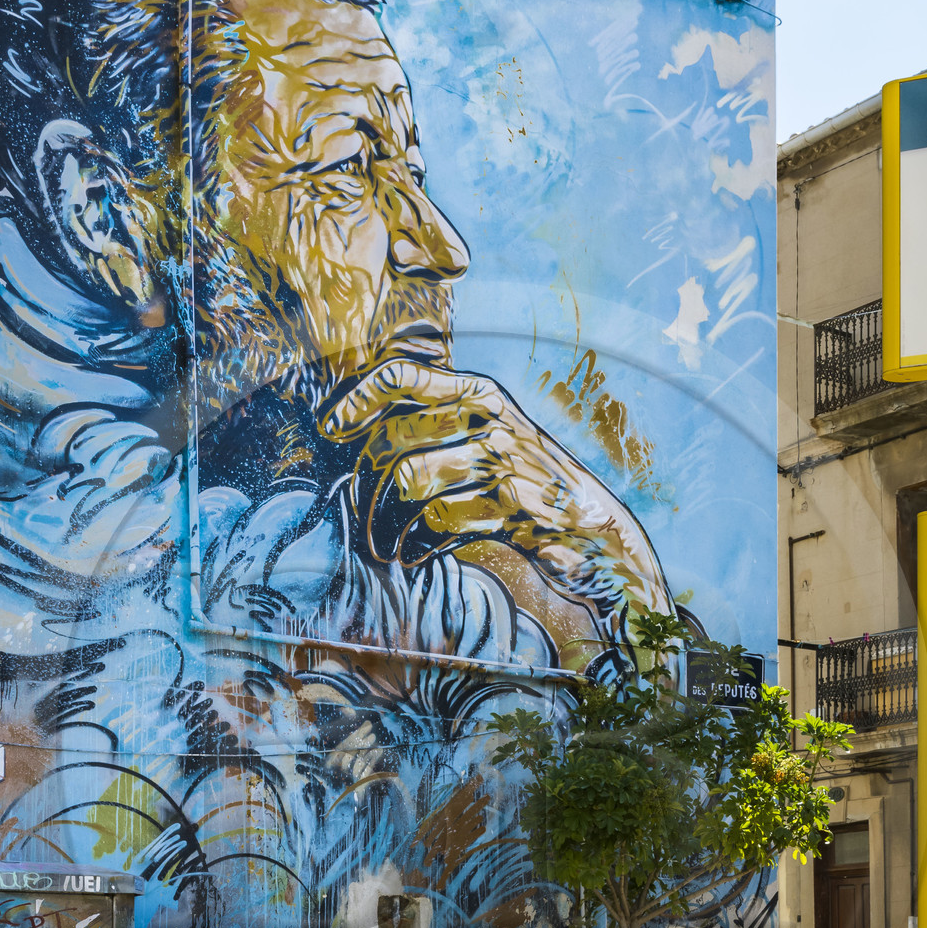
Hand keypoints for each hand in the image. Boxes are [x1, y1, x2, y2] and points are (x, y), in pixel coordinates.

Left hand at [318, 356, 673, 665]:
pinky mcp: (511, 506)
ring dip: (386, 526)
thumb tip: (356, 442)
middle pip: (392, 439)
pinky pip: (438, 523)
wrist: (596, 532)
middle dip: (365, 490)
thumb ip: (438, 427)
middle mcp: (490, 417)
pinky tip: (422, 554)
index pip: (403, 374)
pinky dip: (420, 547)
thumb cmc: (527, 488)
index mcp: (479, 392)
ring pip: (408, 483)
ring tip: (387, 546)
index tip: (330, 430)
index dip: (357, 399)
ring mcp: (503, 460)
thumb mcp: (489, 440)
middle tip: (363, 522)